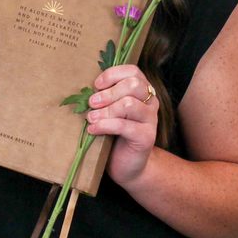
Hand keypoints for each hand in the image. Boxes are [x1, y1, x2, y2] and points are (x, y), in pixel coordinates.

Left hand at [86, 64, 158, 186]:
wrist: (129, 165)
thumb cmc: (115, 134)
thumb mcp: (111, 110)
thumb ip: (106, 97)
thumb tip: (86, 88)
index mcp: (143, 90)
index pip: (132, 71)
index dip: (113, 74)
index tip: (96, 85)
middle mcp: (150, 102)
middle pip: (132, 85)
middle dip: (108, 93)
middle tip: (91, 103)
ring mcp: (151, 119)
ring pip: (128, 104)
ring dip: (105, 110)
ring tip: (91, 118)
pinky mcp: (147, 137)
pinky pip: (124, 126)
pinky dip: (105, 125)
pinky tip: (93, 130)